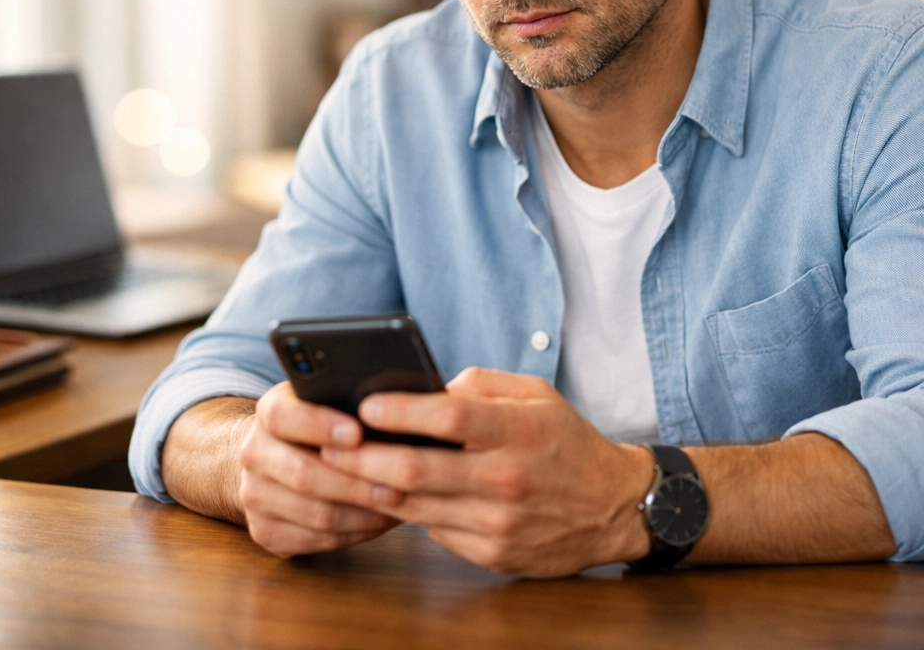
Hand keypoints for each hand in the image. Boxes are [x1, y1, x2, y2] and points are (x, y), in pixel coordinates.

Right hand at [237, 382, 402, 557]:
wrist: (276, 456)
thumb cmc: (320, 424)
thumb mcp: (327, 400)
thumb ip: (347, 401)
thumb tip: (392, 413)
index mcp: (269, 410)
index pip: (283, 417)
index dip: (319, 426)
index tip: (357, 434)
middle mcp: (253, 453)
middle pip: (303, 474)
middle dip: (356, 483)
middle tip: (397, 486)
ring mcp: (254, 496)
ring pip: (316, 514)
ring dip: (363, 515)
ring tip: (397, 506)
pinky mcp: (264, 532)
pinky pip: (317, 540)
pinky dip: (355, 534)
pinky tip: (377, 522)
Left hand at [321, 368, 653, 576]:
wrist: (613, 507)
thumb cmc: (566, 441)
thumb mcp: (536, 394)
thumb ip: (482, 385)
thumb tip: (429, 388)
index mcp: (518, 430)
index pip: (448, 417)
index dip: (400, 411)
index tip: (363, 404)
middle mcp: (507, 478)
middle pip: (417, 470)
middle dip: (362, 458)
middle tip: (326, 444)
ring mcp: (498, 522)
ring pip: (415, 507)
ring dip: (370, 489)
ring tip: (337, 470)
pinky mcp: (493, 553)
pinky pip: (434, 531)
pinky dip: (404, 514)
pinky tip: (381, 496)